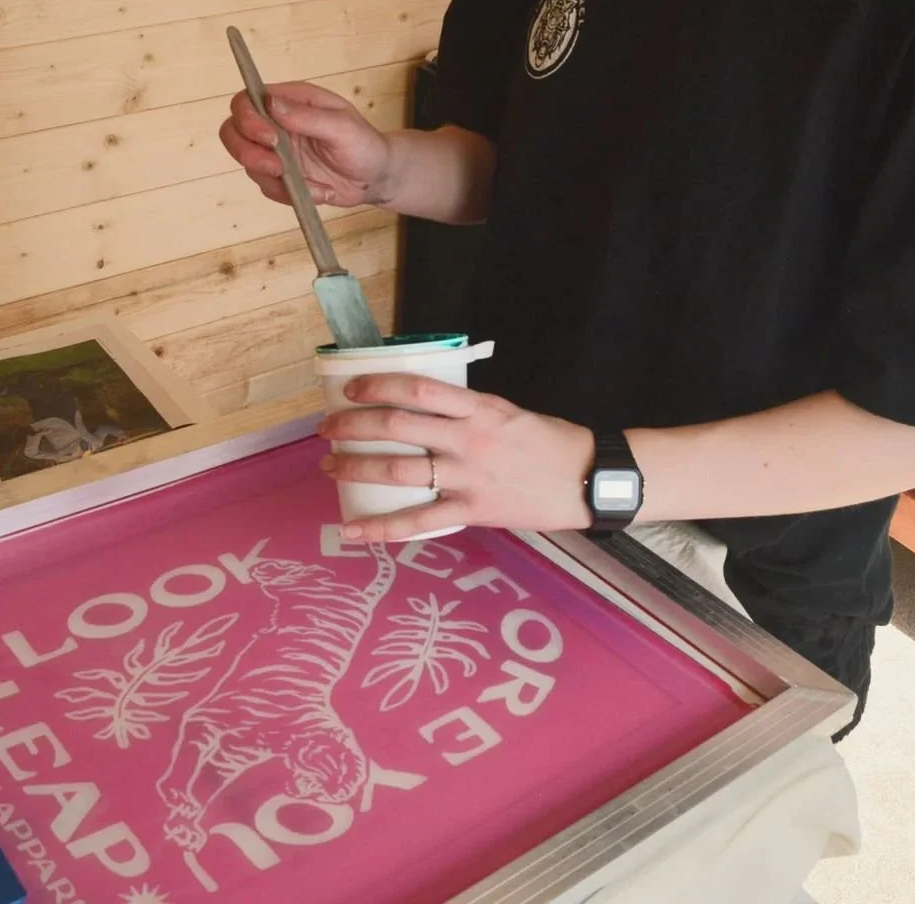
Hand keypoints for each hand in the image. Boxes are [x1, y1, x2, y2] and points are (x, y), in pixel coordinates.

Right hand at [219, 80, 395, 207]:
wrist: (376, 177)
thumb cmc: (364, 144)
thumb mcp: (343, 127)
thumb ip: (308, 116)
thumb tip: (272, 105)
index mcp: (290, 101)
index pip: (247, 100)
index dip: (247, 118)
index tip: (269, 138)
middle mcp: (276, 124)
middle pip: (233, 131)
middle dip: (247, 152)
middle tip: (276, 167)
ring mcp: (275, 152)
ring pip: (248, 163)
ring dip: (274, 179)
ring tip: (311, 186)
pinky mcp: (280, 177)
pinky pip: (268, 188)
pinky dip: (290, 194)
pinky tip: (320, 192)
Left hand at [316, 374, 594, 541]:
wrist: (587, 479)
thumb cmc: (549, 441)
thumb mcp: (507, 410)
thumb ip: (467, 410)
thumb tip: (422, 407)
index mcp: (479, 408)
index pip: (418, 389)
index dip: (378, 386)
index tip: (350, 388)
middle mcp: (469, 439)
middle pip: (398, 427)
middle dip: (353, 425)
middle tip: (327, 428)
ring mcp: (469, 477)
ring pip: (399, 471)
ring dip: (356, 466)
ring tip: (329, 465)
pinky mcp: (474, 511)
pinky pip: (418, 522)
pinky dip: (379, 527)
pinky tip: (350, 530)